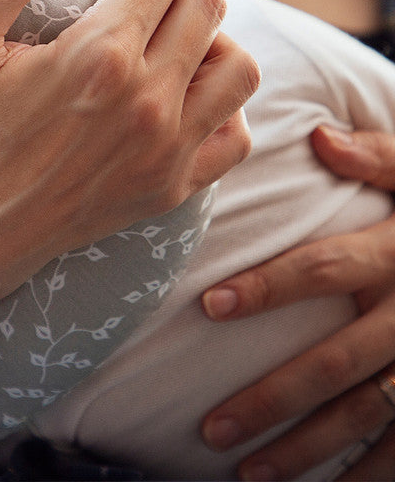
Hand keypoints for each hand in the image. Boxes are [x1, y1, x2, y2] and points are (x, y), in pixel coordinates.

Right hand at [0, 0, 258, 345]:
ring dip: (206, 42)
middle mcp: (148, 103)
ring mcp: (166, 152)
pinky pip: (236, 136)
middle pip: (206, 5)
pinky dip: (219, 108)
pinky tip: (176, 103)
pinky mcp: (169, 189)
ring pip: (238, 66)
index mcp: (98, 57)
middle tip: (123, 10)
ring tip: (158, 49)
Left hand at [200, 125, 394, 480]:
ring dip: (307, 448)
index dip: (265, 287)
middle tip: (211, 427)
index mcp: (394, 254)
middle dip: (271, 397)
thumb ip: (377, 155)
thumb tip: (318, 136)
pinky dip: (367, 474)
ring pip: (364, 414)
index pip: (321, 269)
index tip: (208, 306)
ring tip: (248, 472)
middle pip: (333, 362)